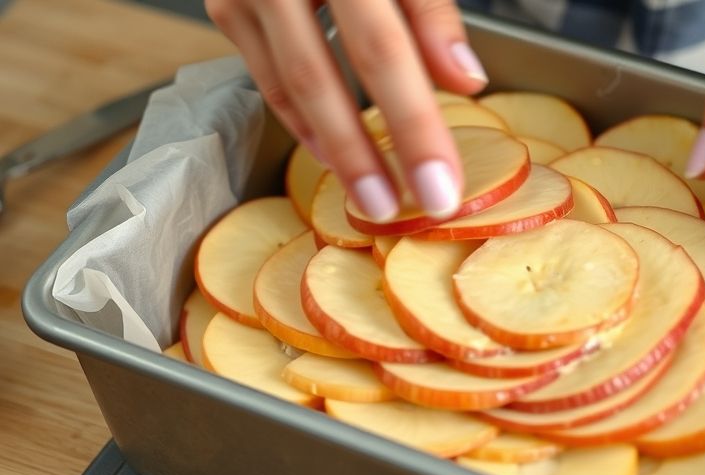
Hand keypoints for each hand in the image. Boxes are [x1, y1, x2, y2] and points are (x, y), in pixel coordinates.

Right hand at [205, 0, 487, 221]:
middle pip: (324, 77)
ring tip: (375, 199)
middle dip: (367, 152)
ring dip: (334, 147)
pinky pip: (265, 75)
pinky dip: (301, 119)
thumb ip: (431, 10)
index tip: (443, 184)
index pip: (382, 50)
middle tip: (404, 210)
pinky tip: (332, 153)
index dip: (414, 124)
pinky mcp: (225, 2)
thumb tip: (466, 80)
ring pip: (289, 83)